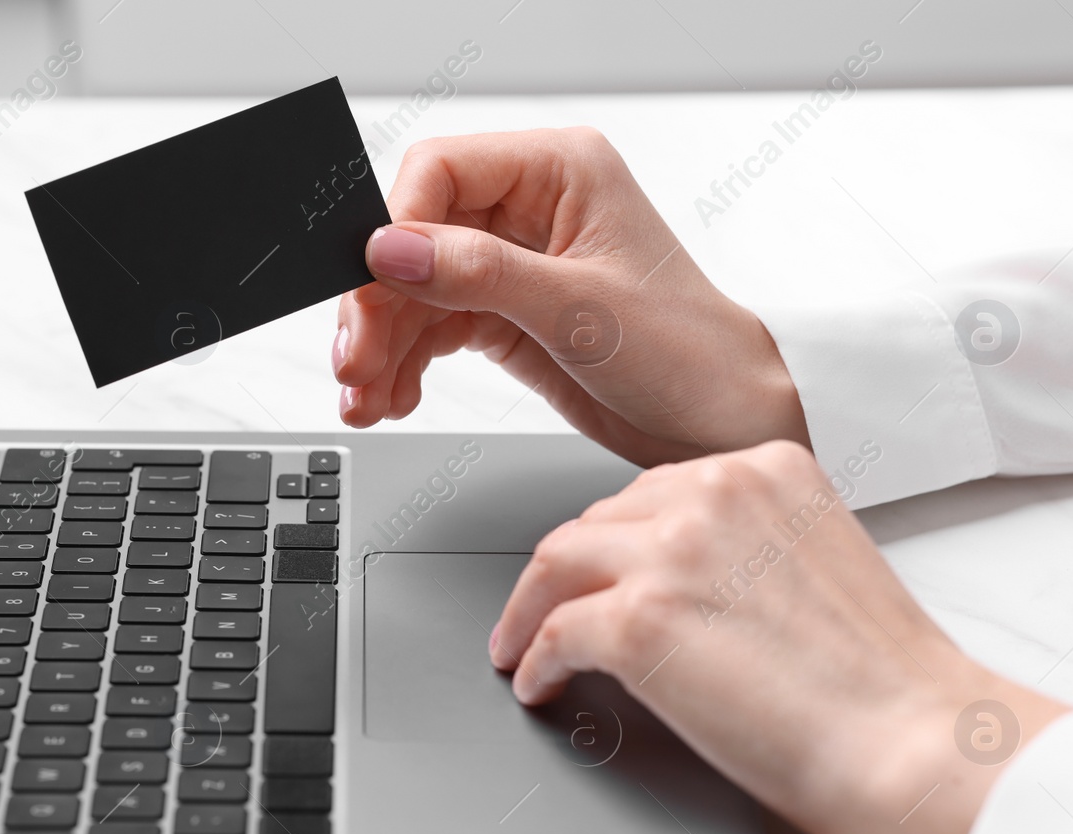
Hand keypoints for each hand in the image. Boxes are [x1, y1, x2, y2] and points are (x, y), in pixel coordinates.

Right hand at [333, 128, 809, 465]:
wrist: (715, 424)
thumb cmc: (686, 353)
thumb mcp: (580, 311)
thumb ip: (480, 275)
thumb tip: (393, 249)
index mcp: (561, 170)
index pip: (442, 171)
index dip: (395, 228)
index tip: (373, 286)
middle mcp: (531, 206)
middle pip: (416, 236)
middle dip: (380, 303)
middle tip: (356, 361)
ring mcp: (514, 260)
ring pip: (415, 289)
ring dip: (383, 344)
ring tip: (367, 398)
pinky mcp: (503, 311)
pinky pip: (432, 327)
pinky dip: (404, 363)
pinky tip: (394, 396)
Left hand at [490, 440, 1070, 833]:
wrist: (916, 741)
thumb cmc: (886, 679)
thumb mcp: (819, 561)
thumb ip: (751, 546)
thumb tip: (683, 583)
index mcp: (768, 467)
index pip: (655, 491)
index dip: (615, 539)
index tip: (598, 569)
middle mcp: (716, 490)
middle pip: (597, 522)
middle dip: (567, 571)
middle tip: (545, 608)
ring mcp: (672, 551)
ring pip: (556, 565)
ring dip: (528, 609)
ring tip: (519, 645)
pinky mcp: (638, 620)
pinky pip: (552, 632)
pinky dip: (534, 660)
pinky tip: (539, 683)